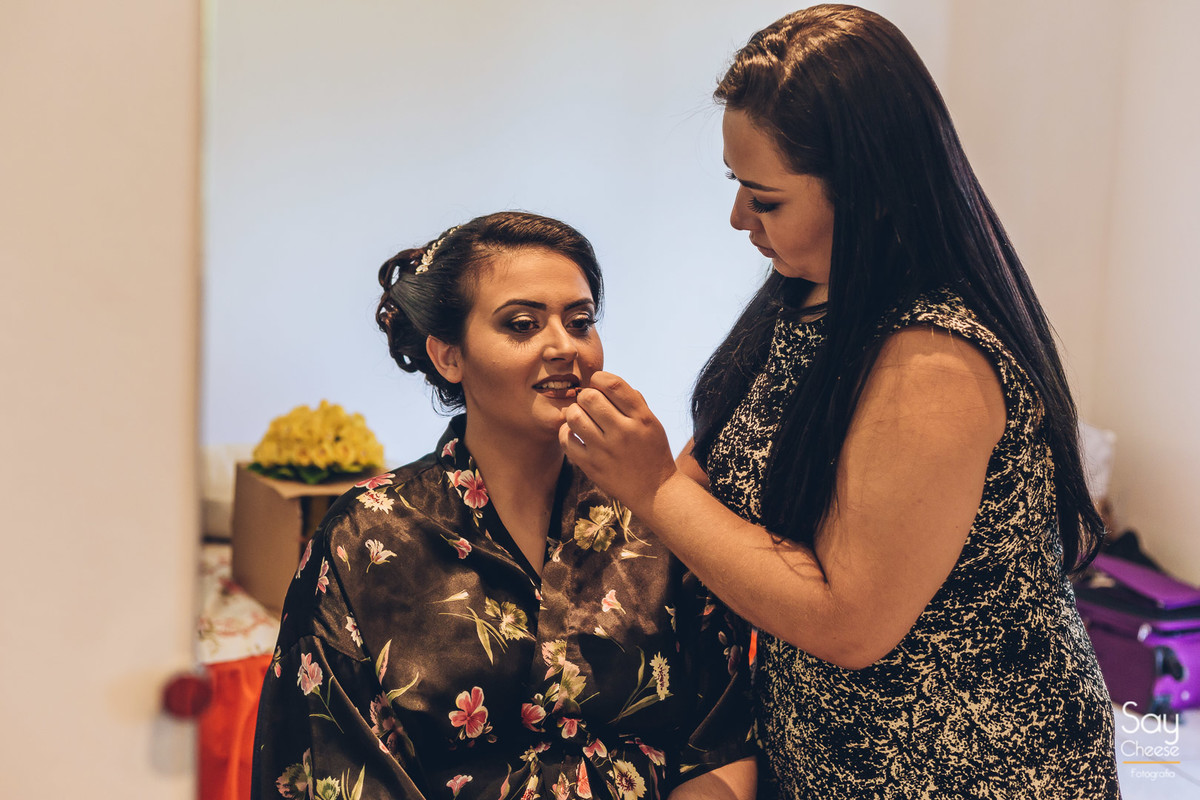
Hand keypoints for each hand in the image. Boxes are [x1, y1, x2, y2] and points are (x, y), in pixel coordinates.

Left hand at [558, 371, 678, 516]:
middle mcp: (624, 432)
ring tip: (581, 417)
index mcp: (641, 418)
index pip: (613, 384)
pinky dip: (566, 432)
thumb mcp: (652, 423)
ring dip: (574, 412)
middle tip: (588, 404)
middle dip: (585, 396)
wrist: (654, 492)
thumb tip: (603, 381)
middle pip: (590, 397)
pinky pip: (566, 440)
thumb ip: (633, 400)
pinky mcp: (591, 466)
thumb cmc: (652, 452)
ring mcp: (606, 450)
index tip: (598, 384)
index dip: (599, 378)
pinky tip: (575, 433)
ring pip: (574, 416)